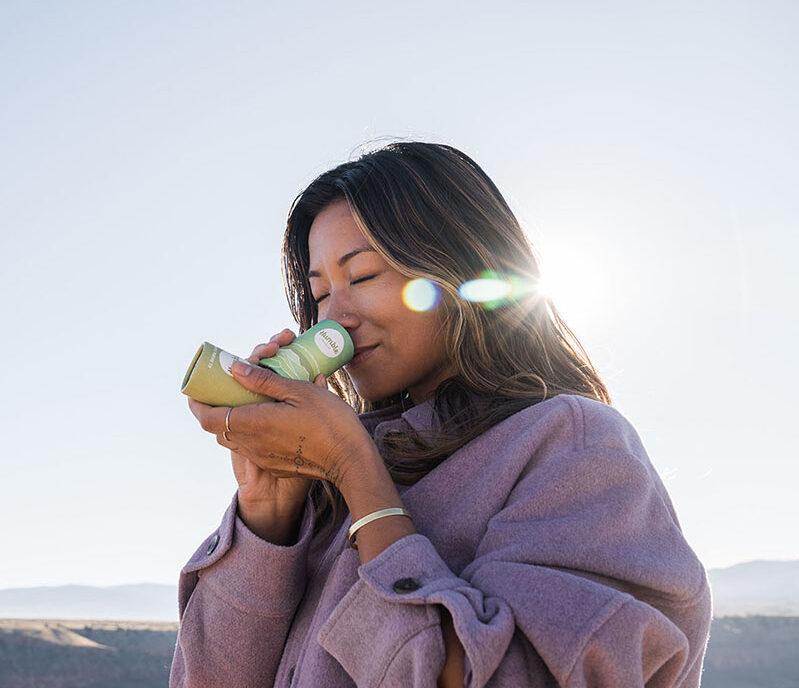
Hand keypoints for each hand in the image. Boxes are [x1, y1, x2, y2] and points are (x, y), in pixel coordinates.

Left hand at [188, 329, 374, 491]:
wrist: (349, 459)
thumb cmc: (329, 422)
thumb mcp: (299, 391)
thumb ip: (264, 380)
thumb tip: (236, 368)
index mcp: (252, 423)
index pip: (207, 417)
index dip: (197, 403)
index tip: (196, 390)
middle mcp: (251, 444)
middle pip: (218, 428)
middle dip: (216, 408)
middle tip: (225, 389)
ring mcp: (262, 457)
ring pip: (234, 438)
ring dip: (233, 420)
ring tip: (247, 401)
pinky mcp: (274, 464)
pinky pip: (252, 447)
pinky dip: (251, 431)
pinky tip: (270, 417)